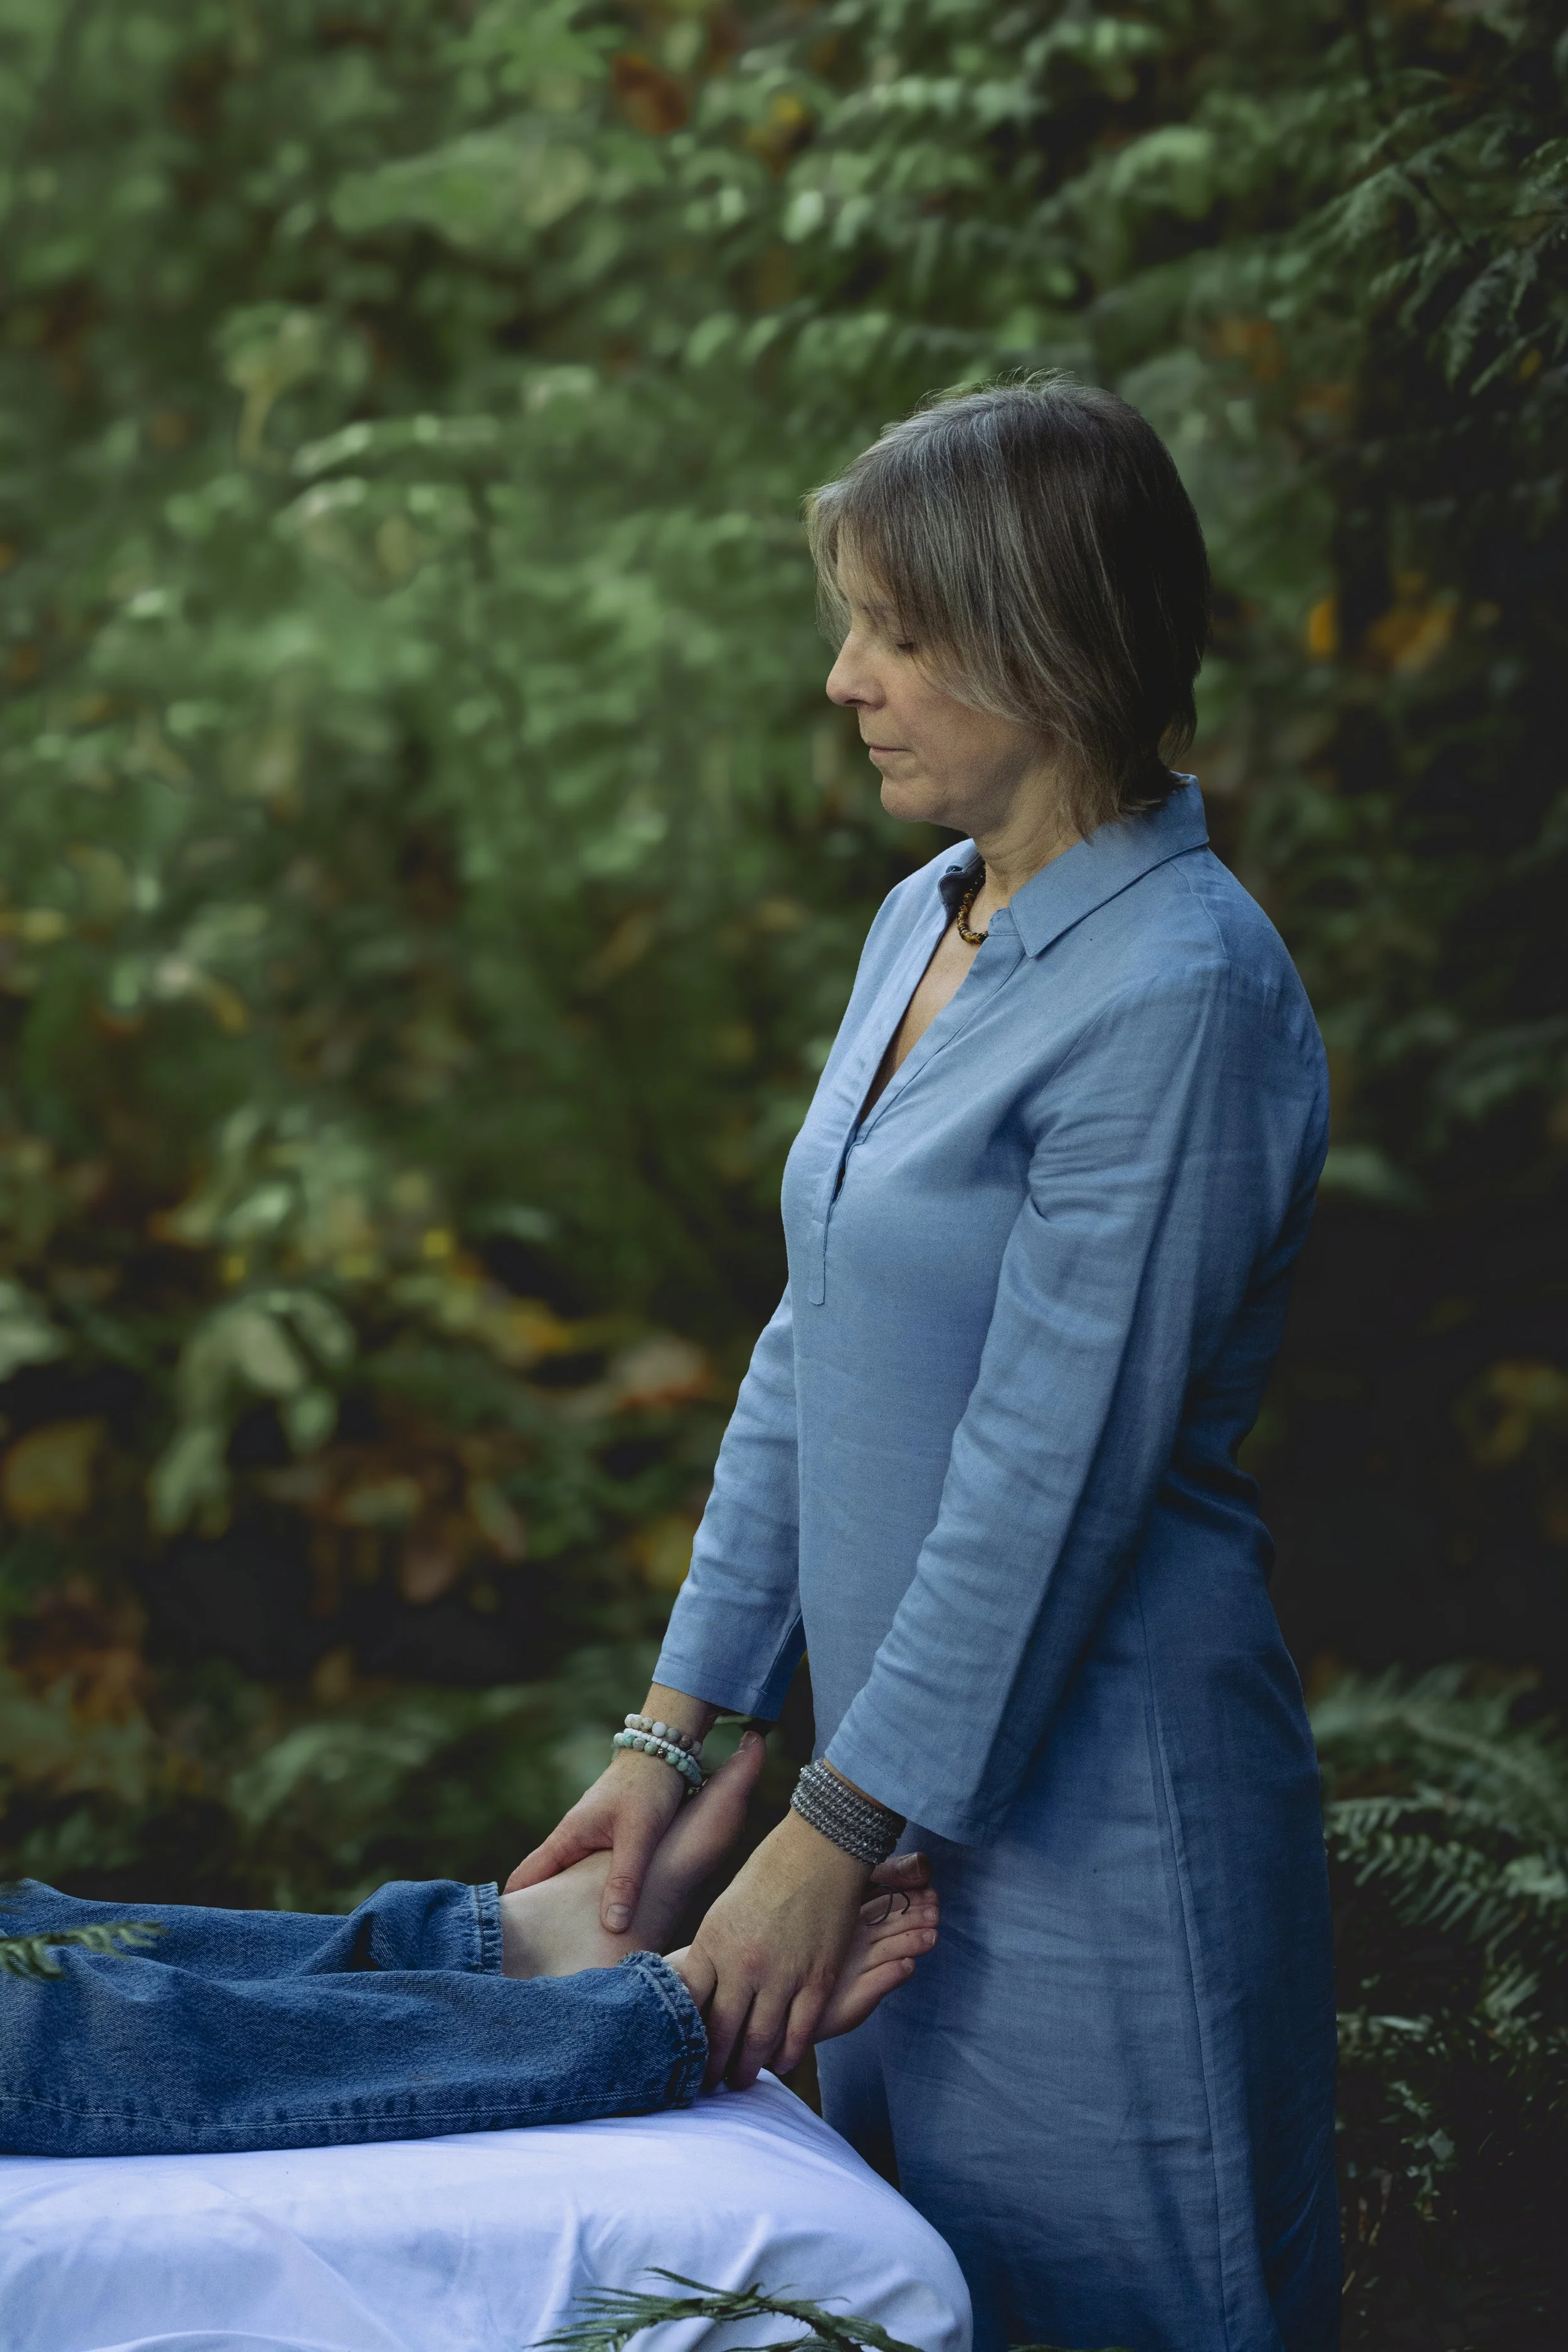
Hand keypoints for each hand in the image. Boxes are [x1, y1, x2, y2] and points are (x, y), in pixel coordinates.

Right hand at [503, 1684, 723, 1932]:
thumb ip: (625, 1879)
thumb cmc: (648, 1788)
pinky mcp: (605, 1842)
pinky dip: (586, 1898)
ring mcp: (586, 1841)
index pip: (526, 1878)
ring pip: (566, 1882)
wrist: (664, 1753)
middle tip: (535, 1960)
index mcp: (567, 1838)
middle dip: (538, 1918)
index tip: (502, 1946)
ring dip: (565, 1910)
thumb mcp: (638, 1836)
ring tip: (566, 1951)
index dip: (511, 1910)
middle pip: (542, 1885)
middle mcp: (570, 1841)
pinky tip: (600, 1921)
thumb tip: (611, 1927)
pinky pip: (586, 1877)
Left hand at [683, 1806, 870, 2089]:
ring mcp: (784, 1974)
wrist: (820, 1847)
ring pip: (759, 2041)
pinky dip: (788, 2054)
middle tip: (704, 2086)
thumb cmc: (766, 1873)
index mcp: (713, 1943)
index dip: (681, 2041)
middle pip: (720, 2033)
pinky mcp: (819, 1978)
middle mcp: (744, 1964)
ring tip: (737, 2082)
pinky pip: (800, 2032)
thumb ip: (710, 1955)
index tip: (675, 2060)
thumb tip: (693, 1993)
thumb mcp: (723, 1912)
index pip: (688, 2008)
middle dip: (710, 2066)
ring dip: (747, 2067)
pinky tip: (779, 2064)